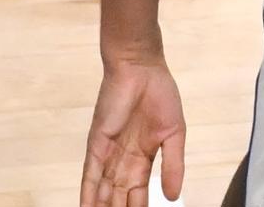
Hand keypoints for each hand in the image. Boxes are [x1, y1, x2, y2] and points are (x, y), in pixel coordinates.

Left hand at [80, 57, 185, 206]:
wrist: (140, 69)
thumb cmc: (160, 95)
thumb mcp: (174, 133)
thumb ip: (173, 165)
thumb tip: (174, 196)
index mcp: (144, 158)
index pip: (139, 194)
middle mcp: (123, 161)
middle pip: (120, 198)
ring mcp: (108, 156)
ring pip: (103, 193)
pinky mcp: (96, 147)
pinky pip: (90, 178)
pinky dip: (88, 196)